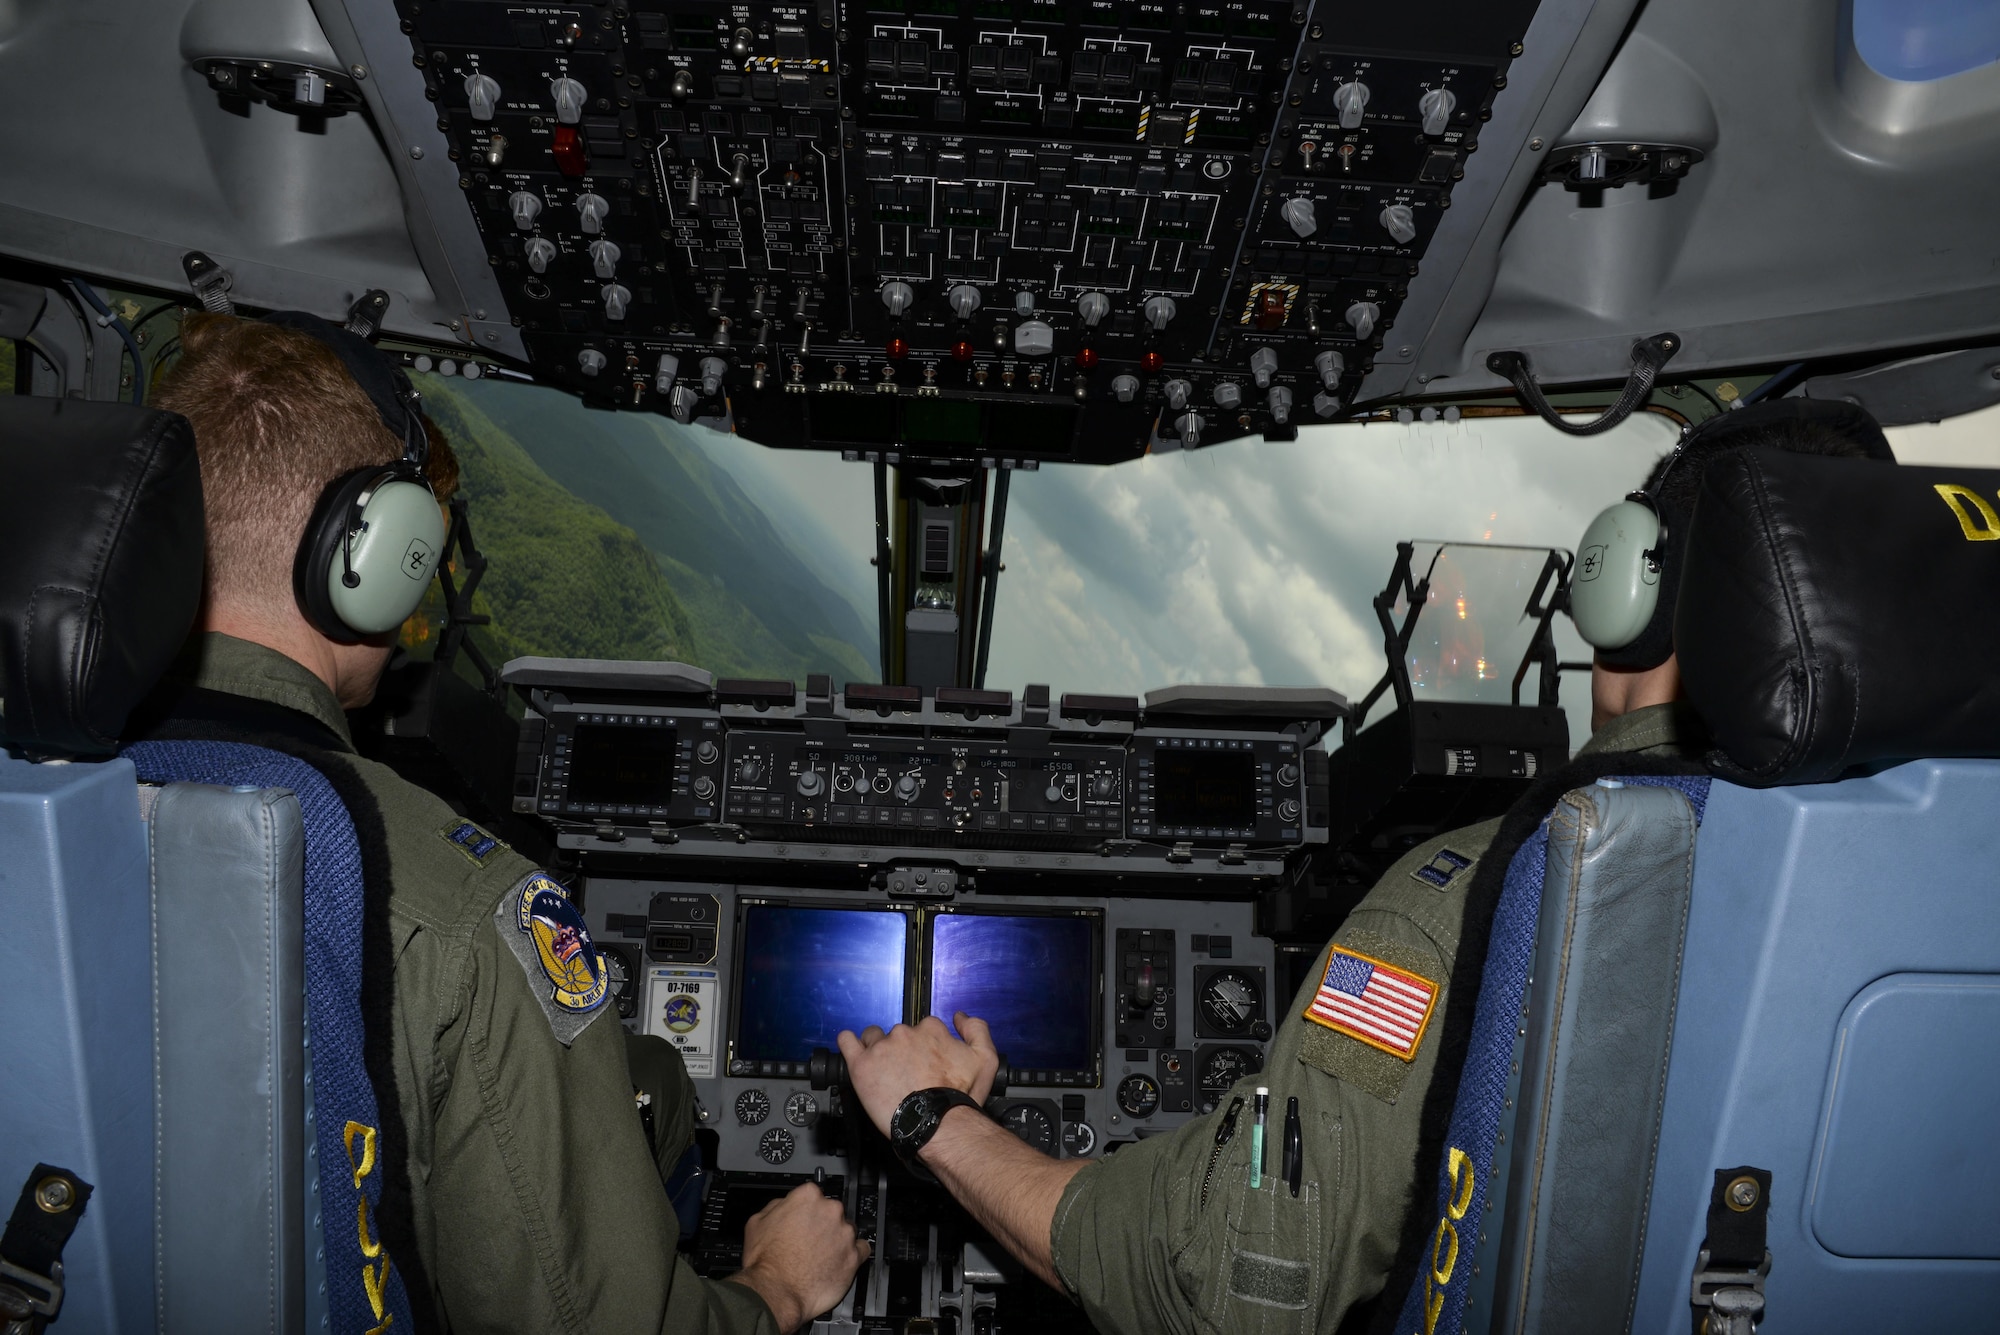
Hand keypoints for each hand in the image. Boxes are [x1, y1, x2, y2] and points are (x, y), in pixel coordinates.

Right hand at [728, 1182, 868, 1332]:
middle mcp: (830, 1211)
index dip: (806, 1210)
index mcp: (808, 1197)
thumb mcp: (757, 1222)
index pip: (813, 1195)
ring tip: (820, 1256)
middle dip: (823, 1225)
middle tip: (809, 1241)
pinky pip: (861, 1250)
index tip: (804, 1219)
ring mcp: (844, 1234)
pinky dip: (852, 1255)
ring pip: (846, 1231)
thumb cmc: (766, 1262)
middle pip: (832, 1212)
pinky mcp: (854, 1256)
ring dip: (837, 1240)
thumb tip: (784, 1206)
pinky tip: (839, 1261)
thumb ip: (776, 1207)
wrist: (775, 1291)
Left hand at [836, 1013, 999, 1137]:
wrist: (936, 1124)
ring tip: (881, 1070)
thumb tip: (960, 1016)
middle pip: (897, 1033)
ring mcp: (881, 1048)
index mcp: (931, 1030)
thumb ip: (977, 1030)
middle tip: (904, 1072)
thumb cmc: (958, 1098)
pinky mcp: (862, 1065)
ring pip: (872, 1037)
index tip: (923, 1060)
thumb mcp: (985, 1059)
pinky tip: (852, 1048)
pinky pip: (847, 1042)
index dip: (923, 1045)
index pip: (922, 1028)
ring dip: (876, 1048)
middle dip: (900, 1049)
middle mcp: (905, 1034)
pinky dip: (848, 1042)